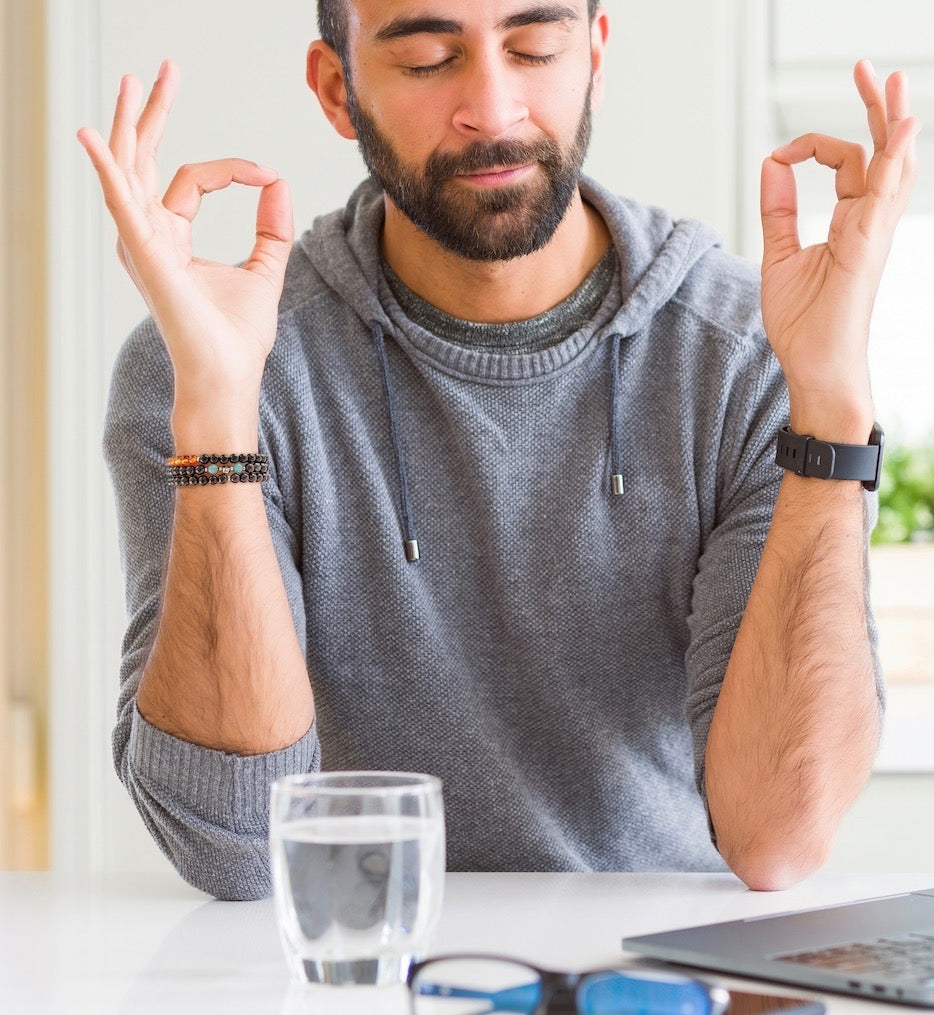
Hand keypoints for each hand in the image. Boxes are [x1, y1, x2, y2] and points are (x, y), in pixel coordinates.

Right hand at [77, 60, 293, 427]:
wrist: (229, 374)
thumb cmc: (238, 336)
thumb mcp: (265, 269)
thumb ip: (272, 226)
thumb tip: (278, 179)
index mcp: (173, 238)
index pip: (192, 180)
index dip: (232, 168)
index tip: (266, 172)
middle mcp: (150, 236)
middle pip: (144, 161)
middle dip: (151, 113)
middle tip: (162, 71)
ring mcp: (143, 245)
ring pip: (129, 170)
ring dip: (129, 124)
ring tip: (132, 81)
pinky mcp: (146, 256)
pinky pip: (122, 204)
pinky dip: (108, 170)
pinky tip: (94, 138)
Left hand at [760, 60, 918, 437]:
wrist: (815, 368)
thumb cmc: (804, 325)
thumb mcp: (779, 256)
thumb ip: (778, 210)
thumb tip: (771, 165)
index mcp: (851, 221)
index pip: (844, 162)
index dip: (809, 148)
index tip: (779, 157)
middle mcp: (869, 221)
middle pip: (881, 151)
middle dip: (876, 108)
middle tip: (868, 70)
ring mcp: (874, 232)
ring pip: (892, 163)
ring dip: (891, 120)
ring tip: (891, 81)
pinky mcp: (869, 246)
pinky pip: (886, 193)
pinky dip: (893, 157)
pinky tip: (900, 125)